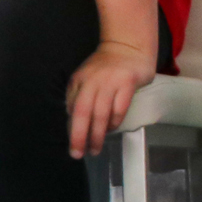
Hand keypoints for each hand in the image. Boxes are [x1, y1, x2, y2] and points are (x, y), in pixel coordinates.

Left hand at [66, 40, 154, 158]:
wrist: (129, 47)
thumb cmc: (107, 68)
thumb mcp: (87, 79)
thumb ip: (79, 97)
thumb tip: (74, 124)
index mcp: (78, 80)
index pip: (72, 109)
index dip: (72, 129)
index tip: (73, 145)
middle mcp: (92, 80)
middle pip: (83, 113)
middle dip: (79, 136)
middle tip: (78, 154)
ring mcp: (110, 81)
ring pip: (101, 113)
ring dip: (97, 134)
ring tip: (96, 148)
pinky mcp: (128, 82)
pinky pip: (119, 108)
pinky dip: (114, 122)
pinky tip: (112, 129)